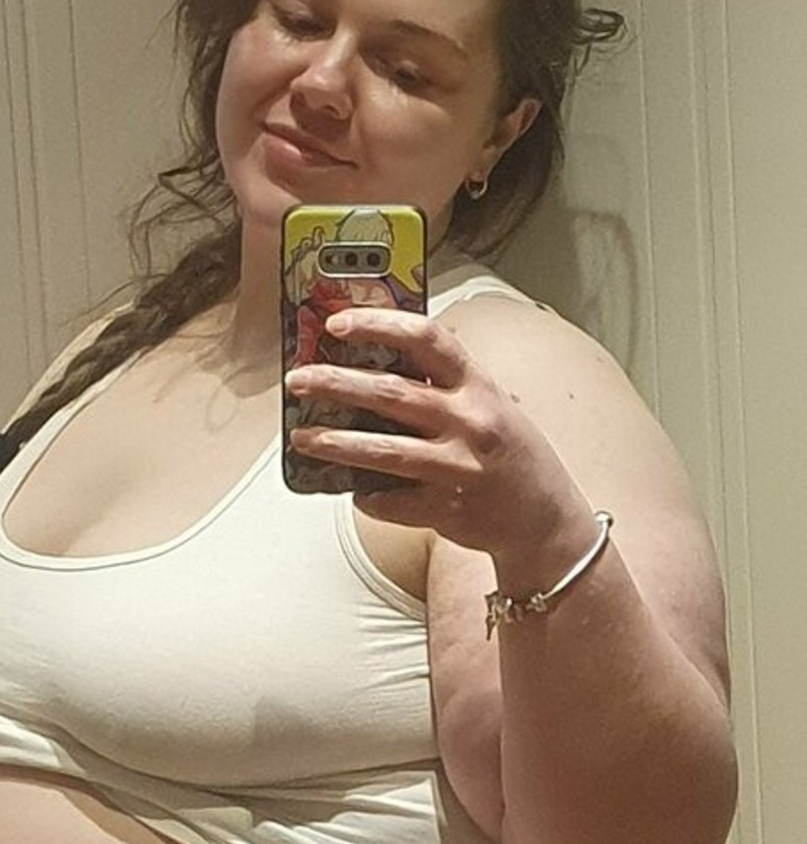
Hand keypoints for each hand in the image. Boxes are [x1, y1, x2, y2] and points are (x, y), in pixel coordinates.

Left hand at [284, 308, 587, 559]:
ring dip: (334, 442)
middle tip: (298, 381)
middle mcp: (469, 422)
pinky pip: (389, 501)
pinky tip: (352, 490)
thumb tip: (375, 367)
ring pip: (381, 451)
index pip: (426, 338)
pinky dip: (366, 496)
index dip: (377, 325)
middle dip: (335, 384)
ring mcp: (456, 468)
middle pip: (390, 393)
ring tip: (302, 437)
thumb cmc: (511, 455)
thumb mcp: (489, 404)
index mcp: (478, 386)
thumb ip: (444, 384)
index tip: (338, 324)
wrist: (544, 519)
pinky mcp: (445, 510)